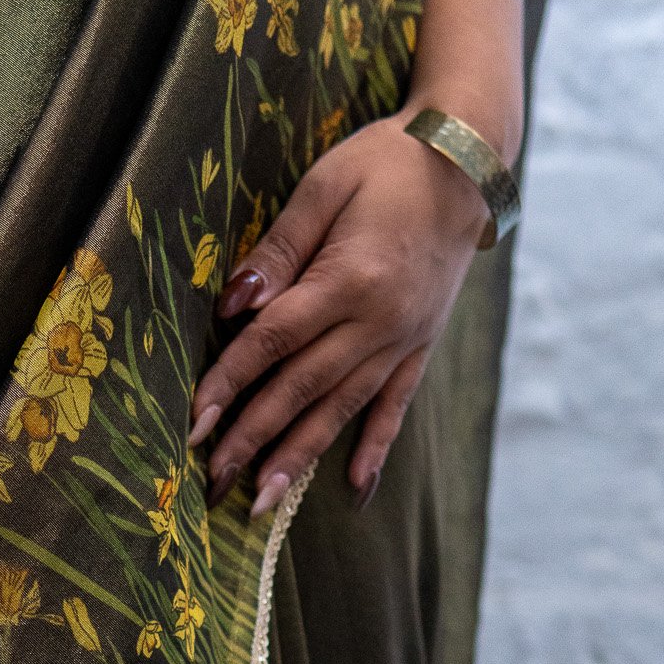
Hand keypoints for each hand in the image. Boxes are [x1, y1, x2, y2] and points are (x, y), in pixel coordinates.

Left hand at [188, 110, 490, 516]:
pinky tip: (355, 490)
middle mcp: (380, 321)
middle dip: (254, 438)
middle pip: (303, 388)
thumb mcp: (325, 187)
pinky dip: (375, 450)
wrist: (468, 160)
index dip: (231, 383)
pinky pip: (395, 406)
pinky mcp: (421, 345)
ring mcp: (403, 339)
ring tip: (265, 502)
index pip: (275, 341)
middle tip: (215, 483)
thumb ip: (280, 250)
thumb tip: (235, 306)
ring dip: (300, 457)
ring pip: (343, 409)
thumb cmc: (385, 163)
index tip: (195, 423)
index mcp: (351, 279)